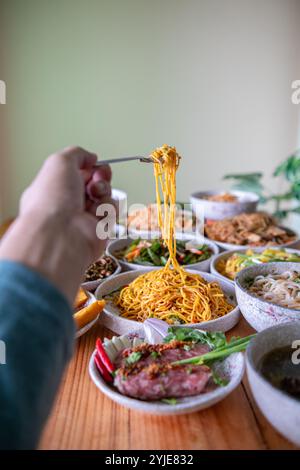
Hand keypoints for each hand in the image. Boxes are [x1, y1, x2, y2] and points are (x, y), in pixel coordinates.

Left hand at [0, 147, 114, 302]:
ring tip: (94, 195)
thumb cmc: (52, 201)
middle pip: (94, 184)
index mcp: (54, 189)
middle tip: (97, 178)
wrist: (60, 234)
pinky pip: (111, 213)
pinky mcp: (98, 231)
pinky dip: (107, 208)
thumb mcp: (59, 162)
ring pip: (105, 197)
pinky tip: (97, 212)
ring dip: (103, 191)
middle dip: (100, 176)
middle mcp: (68, 205)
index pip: (78, 174)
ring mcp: (83, 219)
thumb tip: (90, 157)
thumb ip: (77, 154)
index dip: (88, 167)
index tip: (93, 163)